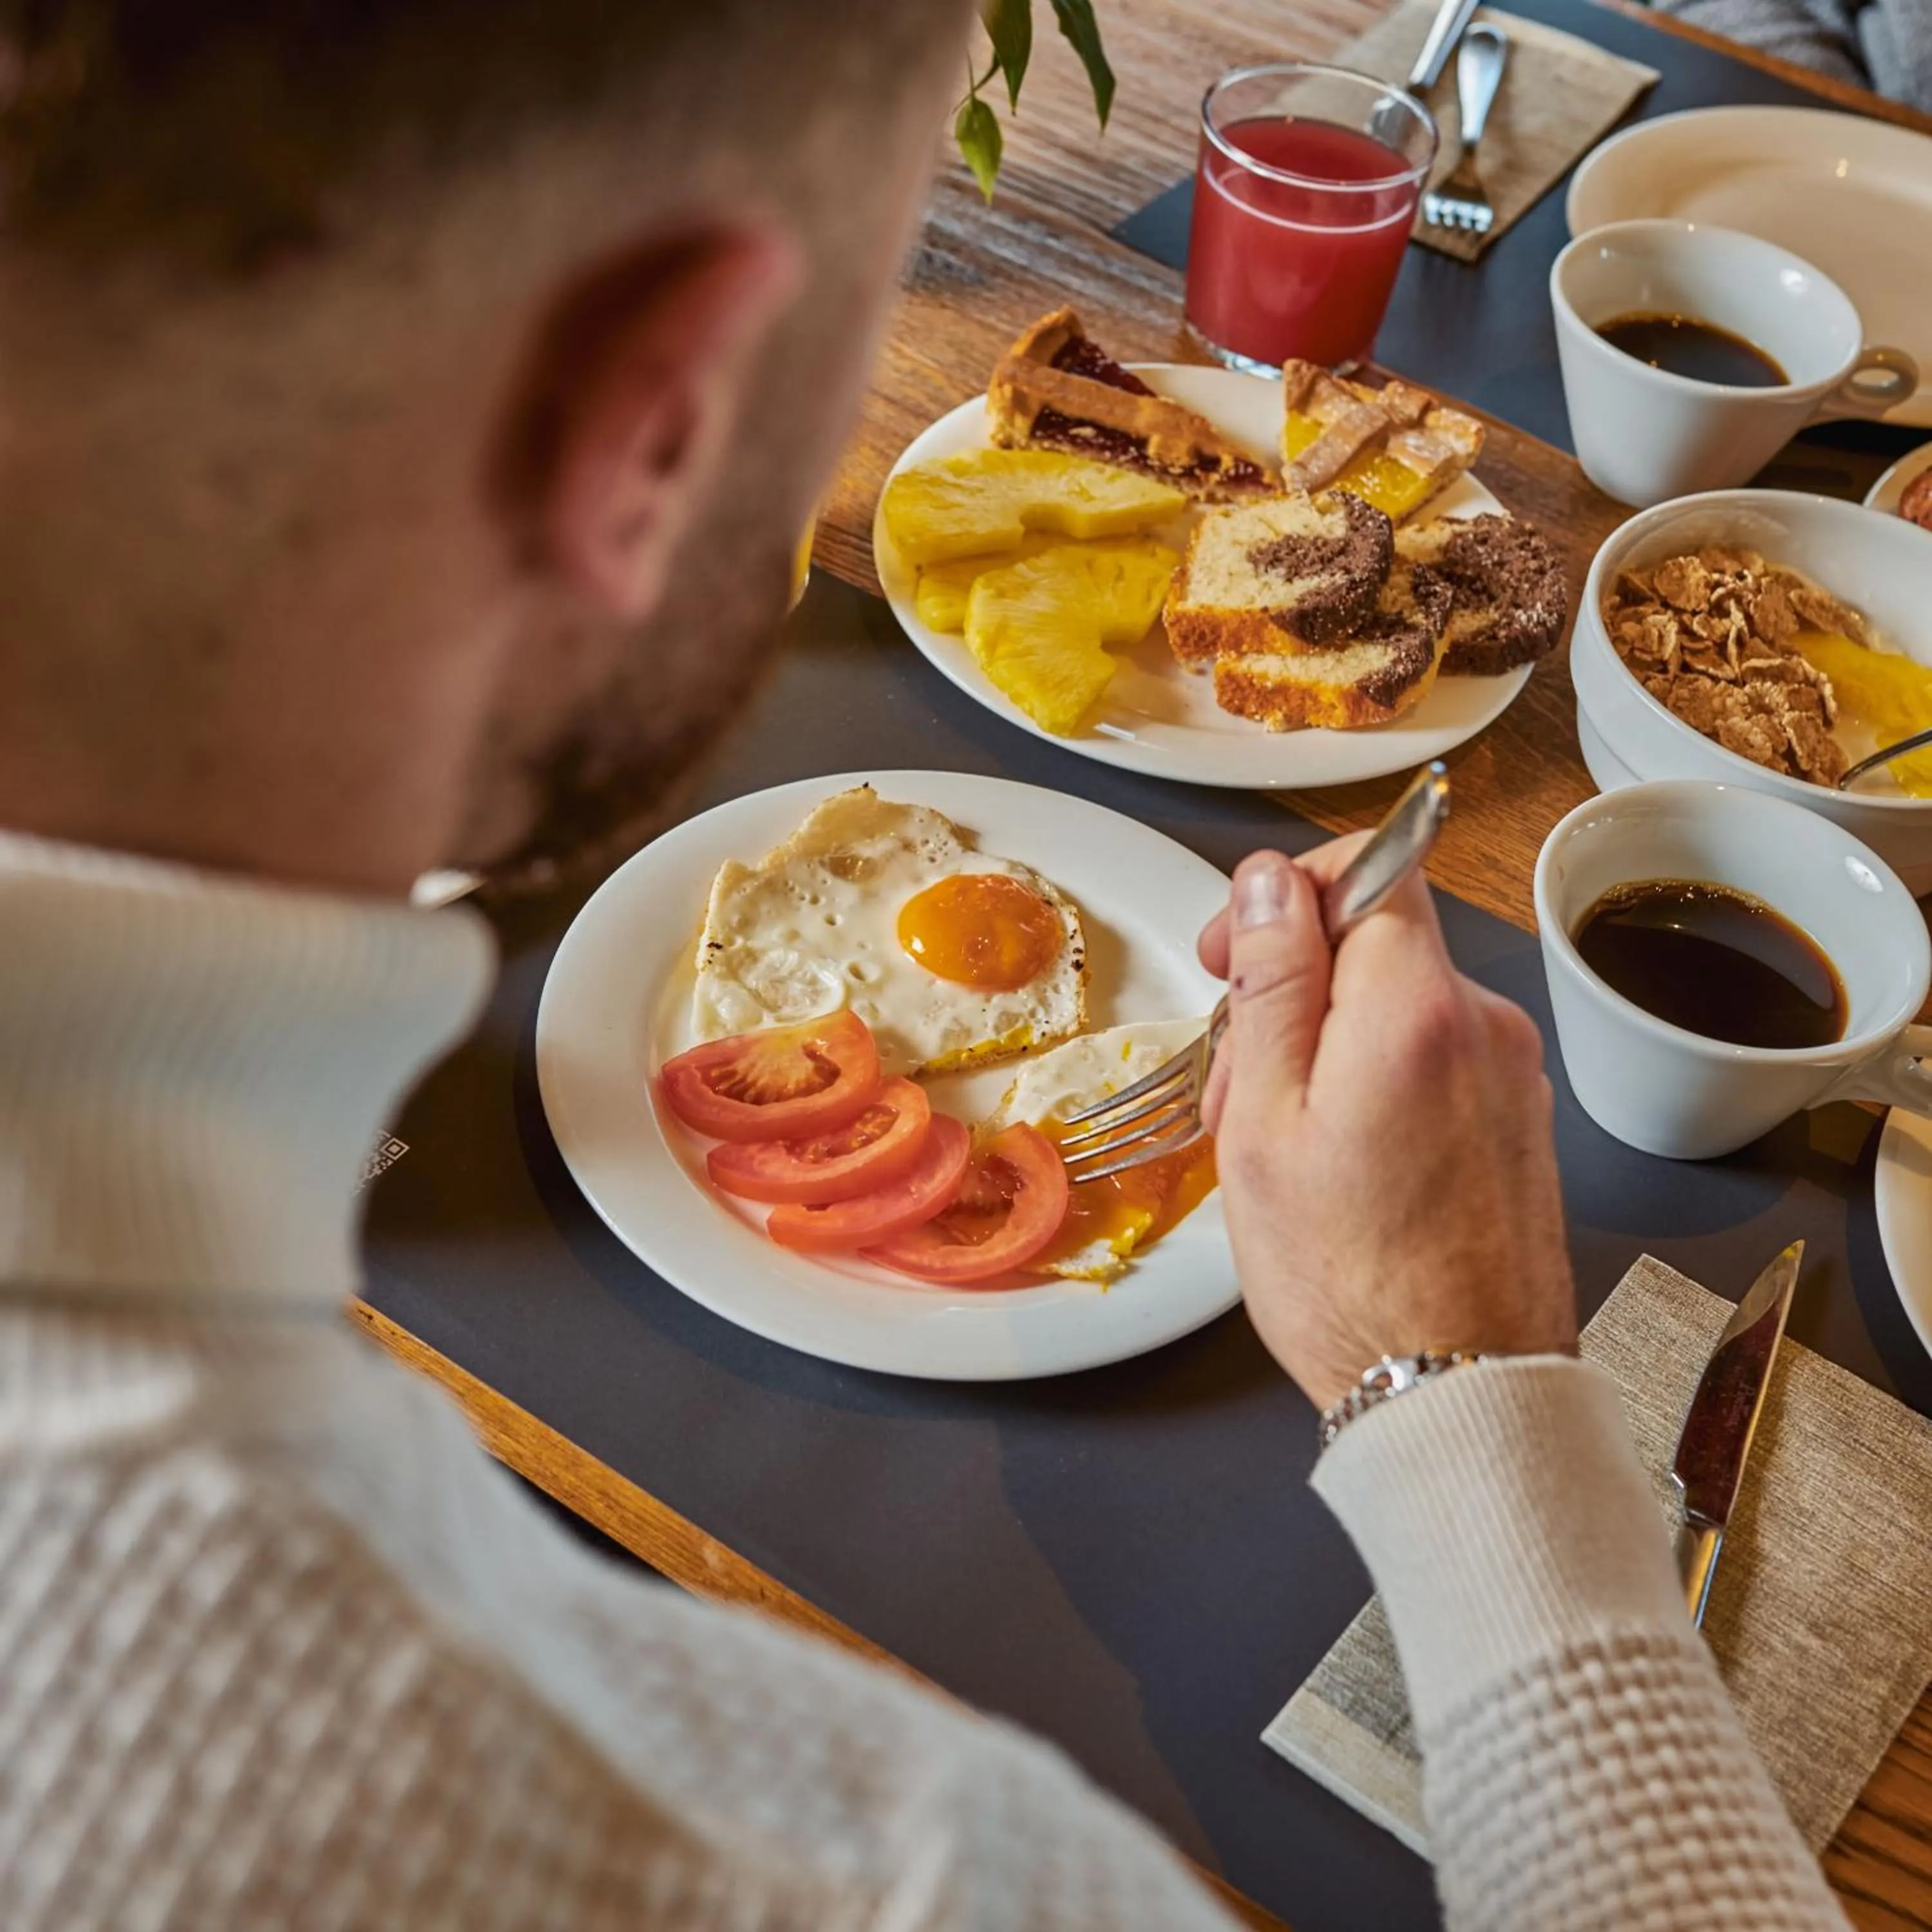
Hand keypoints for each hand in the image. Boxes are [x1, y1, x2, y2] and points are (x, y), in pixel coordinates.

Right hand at [1198, 839, 1577, 1412]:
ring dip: (1327, 1043)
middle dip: (1293, 985)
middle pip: (1376, 943)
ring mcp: (1511, 1076)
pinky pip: (1432, 1061)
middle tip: (1233, 1079)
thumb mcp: (1265, 1119)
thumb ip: (1274, 983)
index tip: (1235, 953)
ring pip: (1398, 1006)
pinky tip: (1337, 1162)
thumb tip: (1269, 879)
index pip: (1372, 866)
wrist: (1455, 1393)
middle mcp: (1485, 1025)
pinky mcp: (1518, 1123)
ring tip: (1277, 1140)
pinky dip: (1374, 1083)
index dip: (1290, 891)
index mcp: (1417, 1009)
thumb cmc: (1345, 1276)